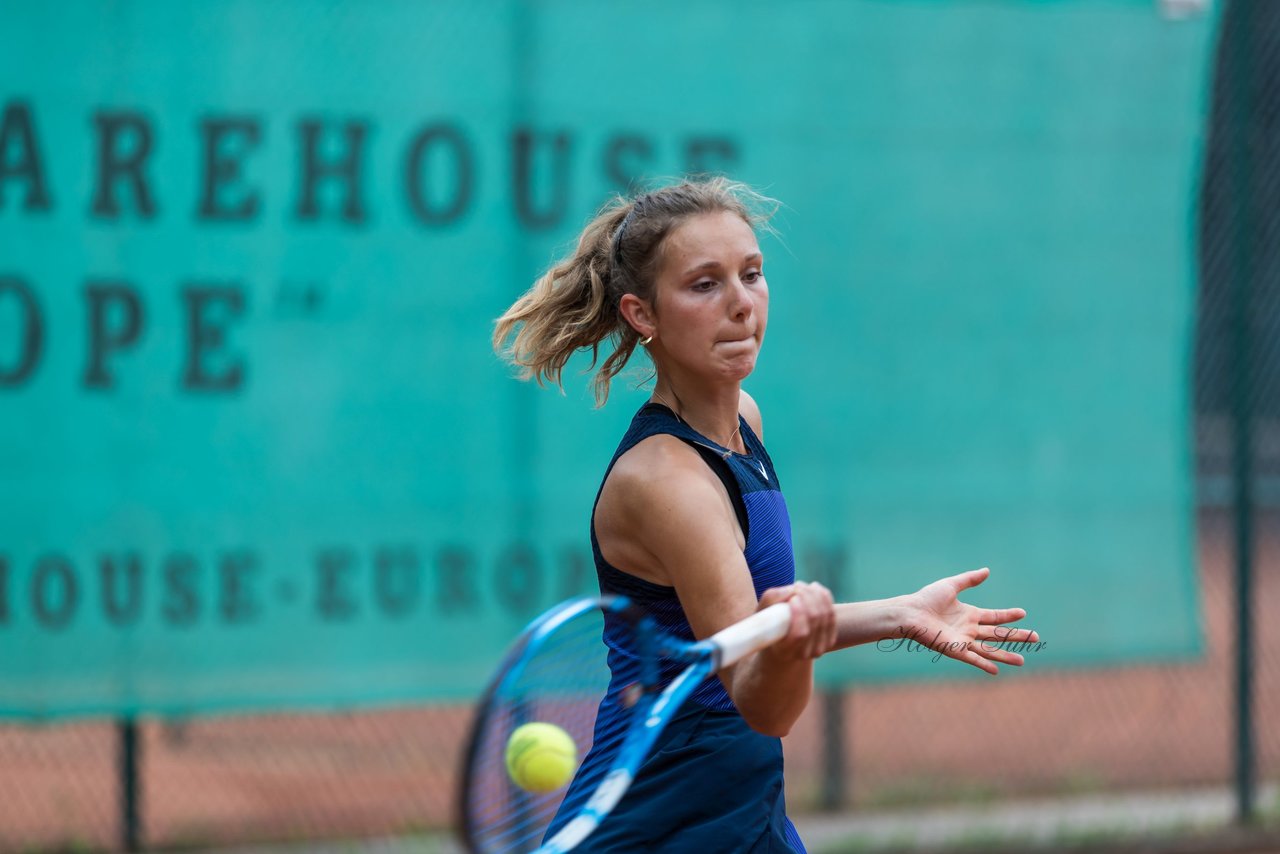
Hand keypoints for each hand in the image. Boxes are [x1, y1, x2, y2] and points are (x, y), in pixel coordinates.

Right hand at [759, 581, 836, 659]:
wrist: (779, 642)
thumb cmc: (767, 625)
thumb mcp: (761, 612)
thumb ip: (771, 599)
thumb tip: (792, 590)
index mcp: (785, 651)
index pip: (800, 633)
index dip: (800, 612)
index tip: (793, 598)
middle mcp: (804, 654)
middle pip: (815, 620)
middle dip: (808, 597)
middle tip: (797, 585)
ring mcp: (820, 648)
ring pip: (826, 615)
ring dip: (815, 594)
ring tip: (802, 586)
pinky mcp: (829, 640)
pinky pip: (832, 614)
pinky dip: (824, 597)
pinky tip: (814, 588)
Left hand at [897, 567, 1038, 674]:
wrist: (910, 613)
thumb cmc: (926, 599)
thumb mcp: (951, 586)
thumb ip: (969, 580)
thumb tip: (987, 570)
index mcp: (969, 614)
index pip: (994, 616)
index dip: (1008, 615)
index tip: (1023, 613)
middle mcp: (969, 629)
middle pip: (997, 634)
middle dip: (1016, 636)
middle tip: (1036, 638)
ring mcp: (962, 641)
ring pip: (989, 650)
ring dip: (1005, 655)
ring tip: (1022, 661)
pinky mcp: (954, 650)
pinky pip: (972, 658)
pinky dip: (984, 664)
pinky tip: (996, 670)